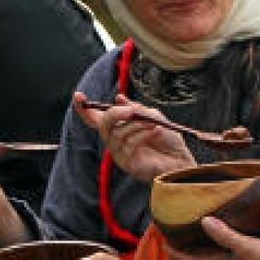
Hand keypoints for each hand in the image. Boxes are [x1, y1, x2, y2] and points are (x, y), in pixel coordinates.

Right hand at [73, 92, 195, 182]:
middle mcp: (116, 140)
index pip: (95, 118)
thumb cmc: (167, 138)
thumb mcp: (152, 116)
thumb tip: (119, 98)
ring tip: (152, 123)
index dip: (84, 109)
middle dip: (115, 114)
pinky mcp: (127, 164)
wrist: (181, 158)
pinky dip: (142, 135)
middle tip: (130, 110)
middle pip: (103, 125)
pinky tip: (155, 132)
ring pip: (117, 134)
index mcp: (119, 127)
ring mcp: (120, 153)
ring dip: (136, 125)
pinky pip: (129, 145)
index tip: (78, 96)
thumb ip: (136, 108)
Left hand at [168, 217, 259, 259]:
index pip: (194, 258)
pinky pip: (230, 247)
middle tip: (177, 233)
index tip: (163, 241)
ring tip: (198, 228)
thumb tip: (204, 221)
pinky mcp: (251, 256)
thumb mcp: (246, 247)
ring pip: (216, 251)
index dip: (177, 251)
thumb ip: (226, 235)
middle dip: (189, 246)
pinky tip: (228, 228)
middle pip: (202, 255)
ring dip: (205, 241)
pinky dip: (223, 238)